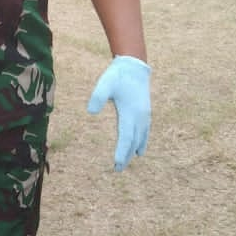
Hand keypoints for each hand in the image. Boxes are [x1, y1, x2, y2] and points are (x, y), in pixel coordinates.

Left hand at [86, 55, 151, 171]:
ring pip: (140, 138)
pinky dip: (142, 142)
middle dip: (126, 155)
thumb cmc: (118, 75)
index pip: (126, 136)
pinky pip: (145, 132)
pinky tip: (139, 151)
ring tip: (126, 162)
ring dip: (133, 150)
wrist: (135, 66)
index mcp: (131, 112)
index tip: (117, 163)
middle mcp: (140, 116)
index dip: (122, 151)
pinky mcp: (145, 112)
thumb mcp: (105, 83)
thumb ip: (98, 97)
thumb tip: (91, 112)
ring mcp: (144, 115)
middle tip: (118, 169)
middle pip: (133, 140)